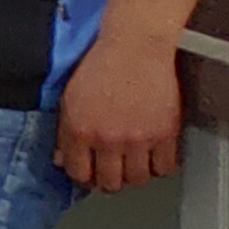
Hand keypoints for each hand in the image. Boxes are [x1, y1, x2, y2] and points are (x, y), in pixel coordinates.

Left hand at [55, 27, 184, 192]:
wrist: (135, 46)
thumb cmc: (102, 66)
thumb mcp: (70, 98)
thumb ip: (66, 133)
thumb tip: (63, 160)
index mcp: (80, 130)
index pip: (79, 173)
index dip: (84, 177)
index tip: (90, 174)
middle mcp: (108, 138)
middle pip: (110, 182)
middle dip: (109, 180)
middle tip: (112, 171)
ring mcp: (138, 138)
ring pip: (138, 179)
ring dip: (134, 175)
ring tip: (133, 163)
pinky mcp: (166, 134)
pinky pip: (165, 167)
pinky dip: (160, 166)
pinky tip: (153, 157)